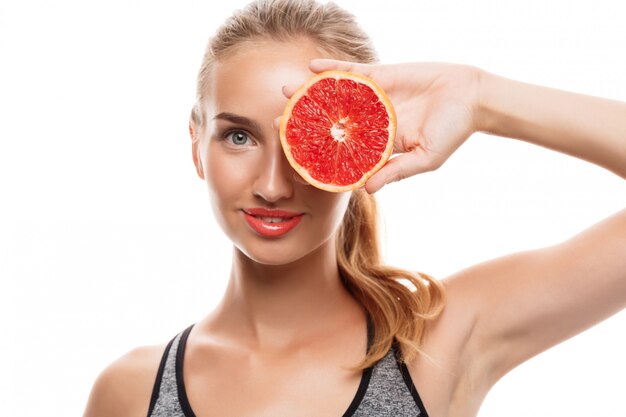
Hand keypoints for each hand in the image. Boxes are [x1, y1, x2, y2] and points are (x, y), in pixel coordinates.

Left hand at [290, 60, 483, 192]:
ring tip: (286, 91)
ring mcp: (372, 98)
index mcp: (377, 145)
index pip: (341, 152)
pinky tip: (312, 67)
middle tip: (278, 123)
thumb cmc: (452, 132)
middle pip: (330, 123)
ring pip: (335, 96)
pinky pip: (351, 71)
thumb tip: (367, 190)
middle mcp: (369, 122)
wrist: (471, 96)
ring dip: (310, 93)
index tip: (295, 159)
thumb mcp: (425, 159)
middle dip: (304, 123)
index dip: (318, 156)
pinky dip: (332, 68)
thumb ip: (396, 171)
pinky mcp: (380, 76)